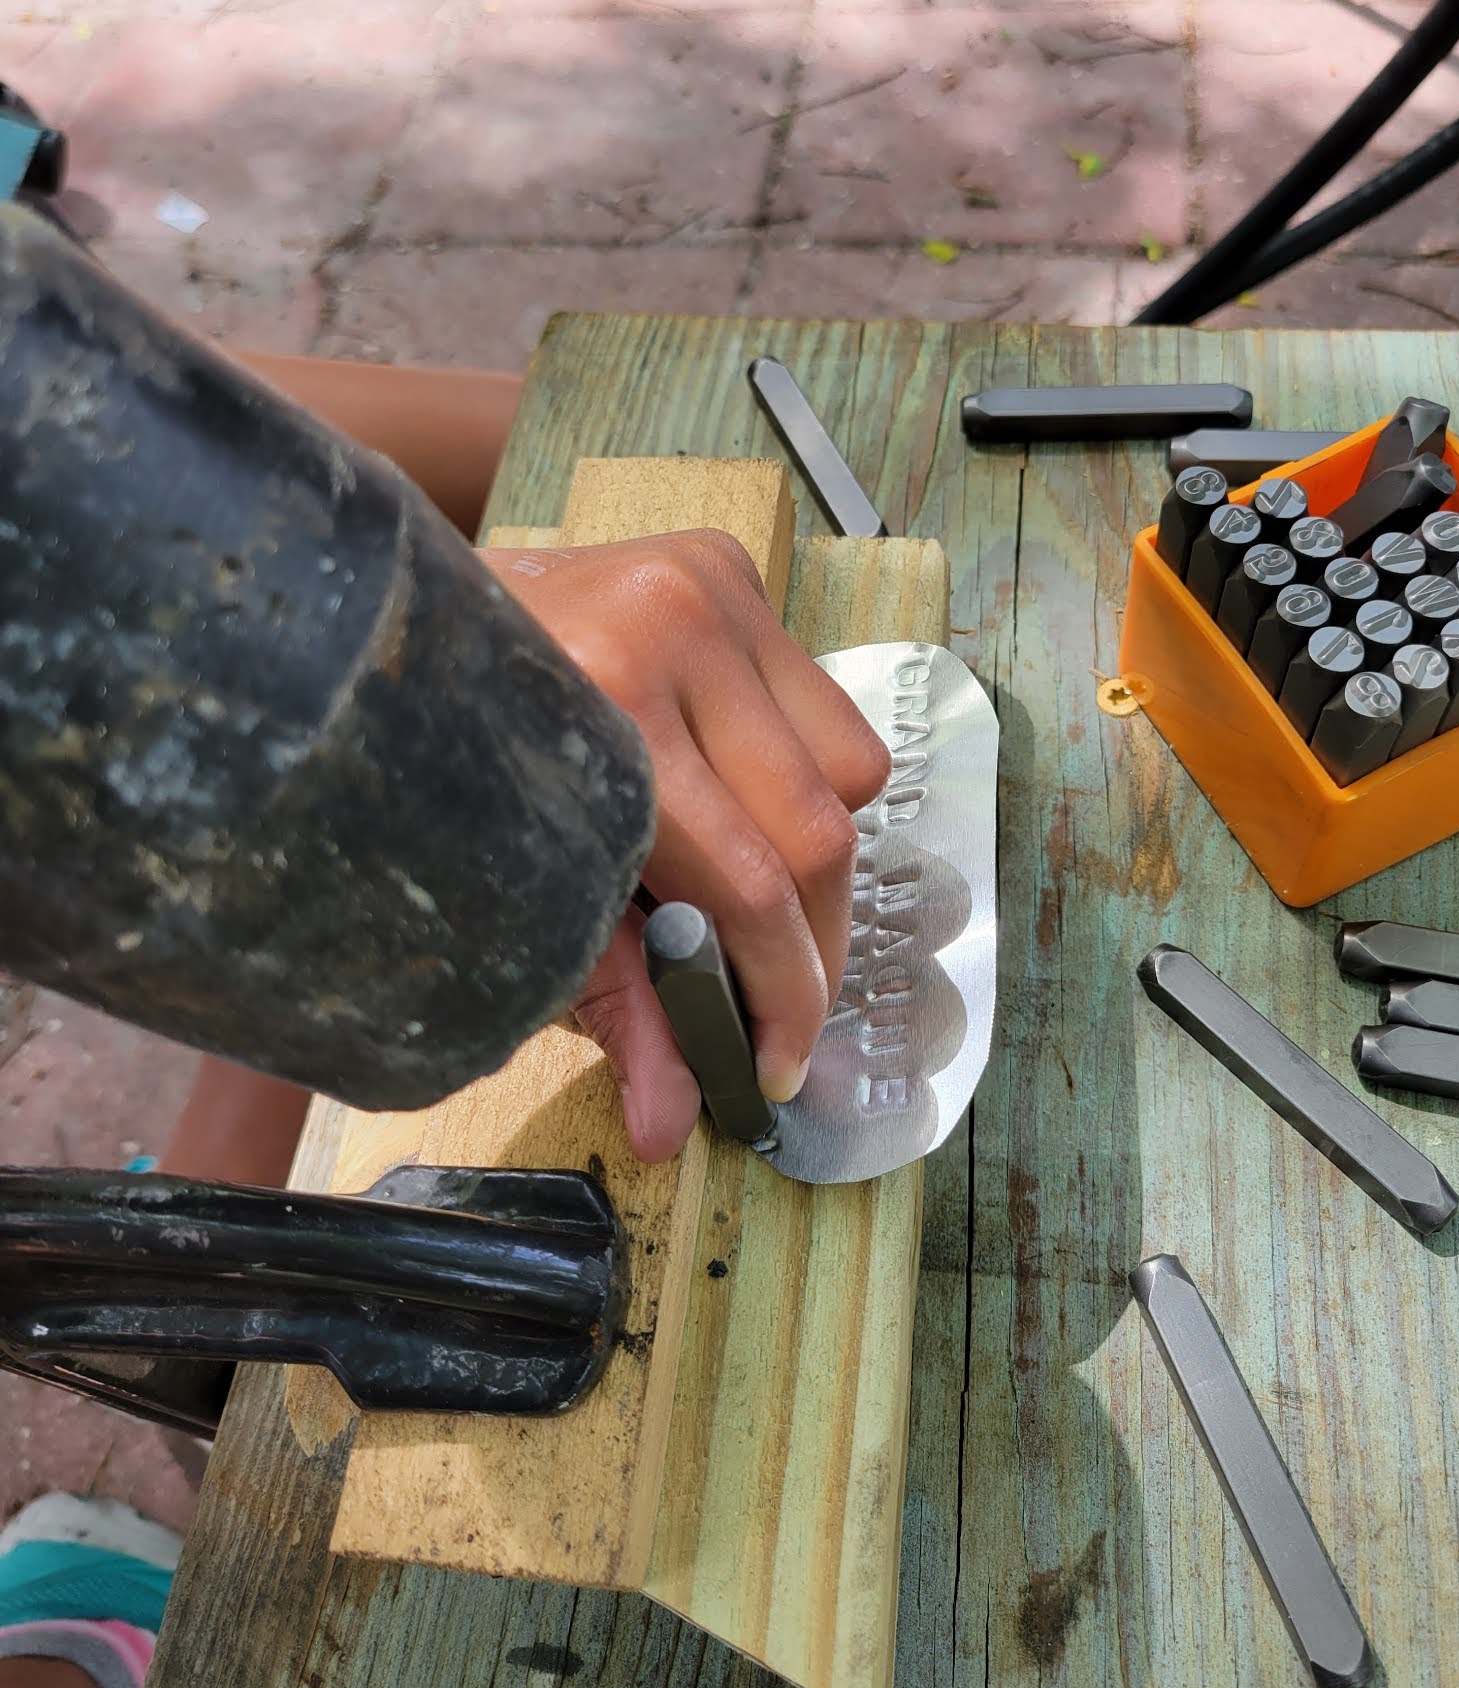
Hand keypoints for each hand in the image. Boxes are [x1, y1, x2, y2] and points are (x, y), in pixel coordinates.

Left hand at [480, 531, 889, 1162]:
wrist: (379, 614)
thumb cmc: (442, 767)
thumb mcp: (524, 897)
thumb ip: (615, 1008)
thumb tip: (671, 1127)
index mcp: (602, 713)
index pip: (751, 884)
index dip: (784, 993)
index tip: (778, 1065)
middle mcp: (667, 630)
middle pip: (819, 831)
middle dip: (814, 946)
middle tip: (784, 1006)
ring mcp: (704, 584)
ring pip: (850, 767)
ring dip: (818, 853)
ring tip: (757, 895)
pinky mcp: (723, 559)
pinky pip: (829, 704)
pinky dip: (806, 772)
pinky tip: (741, 794)